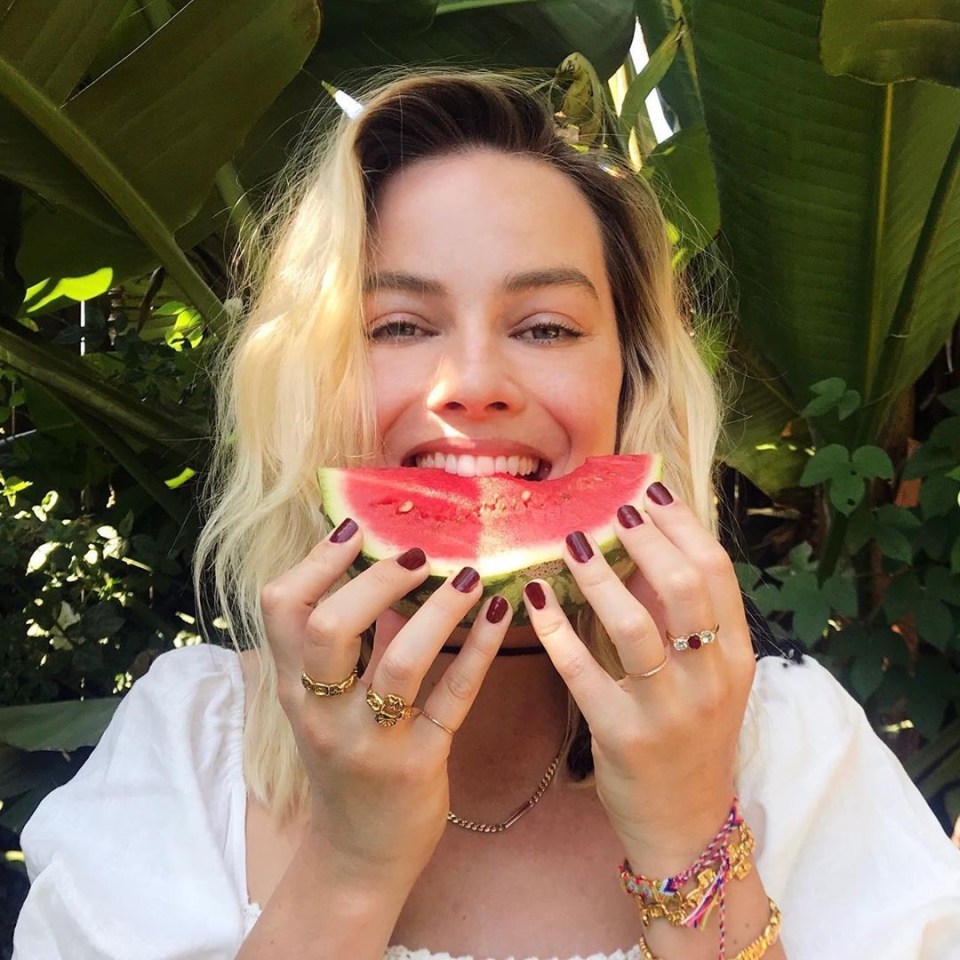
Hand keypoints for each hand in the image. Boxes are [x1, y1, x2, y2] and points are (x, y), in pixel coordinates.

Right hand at [260, 521, 512, 889]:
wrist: (357, 853)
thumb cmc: (343, 761)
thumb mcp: (324, 703)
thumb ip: (345, 642)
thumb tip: (382, 567)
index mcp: (295, 686)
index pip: (281, 607)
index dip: (316, 560)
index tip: (357, 529)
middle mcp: (322, 712)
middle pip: (329, 628)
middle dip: (377, 579)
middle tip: (419, 553)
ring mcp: (369, 742)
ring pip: (400, 662)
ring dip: (439, 610)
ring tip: (470, 575)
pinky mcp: (417, 765)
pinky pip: (453, 698)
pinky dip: (480, 649)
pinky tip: (500, 611)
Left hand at [522, 483, 755, 875]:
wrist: (686, 822)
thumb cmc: (691, 735)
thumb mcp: (706, 676)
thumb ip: (680, 616)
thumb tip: (641, 545)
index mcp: (736, 655)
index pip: (716, 572)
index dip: (683, 523)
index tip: (651, 489)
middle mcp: (711, 678)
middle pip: (683, 588)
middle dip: (645, 539)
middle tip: (611, 509)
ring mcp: (669, 710)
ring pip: (635, 625)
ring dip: (598, 575)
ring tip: (572, 541)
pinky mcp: (623, 736)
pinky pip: (583, 671)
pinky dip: (556, 628)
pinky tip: (535, 597)